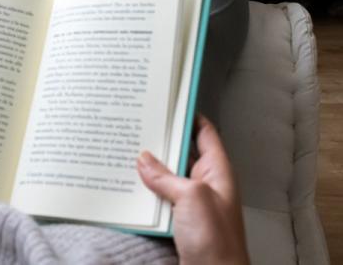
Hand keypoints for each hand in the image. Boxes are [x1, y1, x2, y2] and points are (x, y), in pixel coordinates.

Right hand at [137, 116, 248, 264]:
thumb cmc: (216, 241)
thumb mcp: (191, 198)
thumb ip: (166, 176)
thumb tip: (145, 159)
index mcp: (217, 172)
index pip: (204, 133)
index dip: (188, 115)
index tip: (167, 101)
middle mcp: (205, 184)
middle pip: (181, 154)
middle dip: (160, 142)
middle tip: (137, 125)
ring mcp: (192, 205)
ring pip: (167, 178)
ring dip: (149, 169)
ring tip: (125, 152)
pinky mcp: (179, 223)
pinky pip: (160, 200)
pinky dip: (145, 193)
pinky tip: (128, 187)